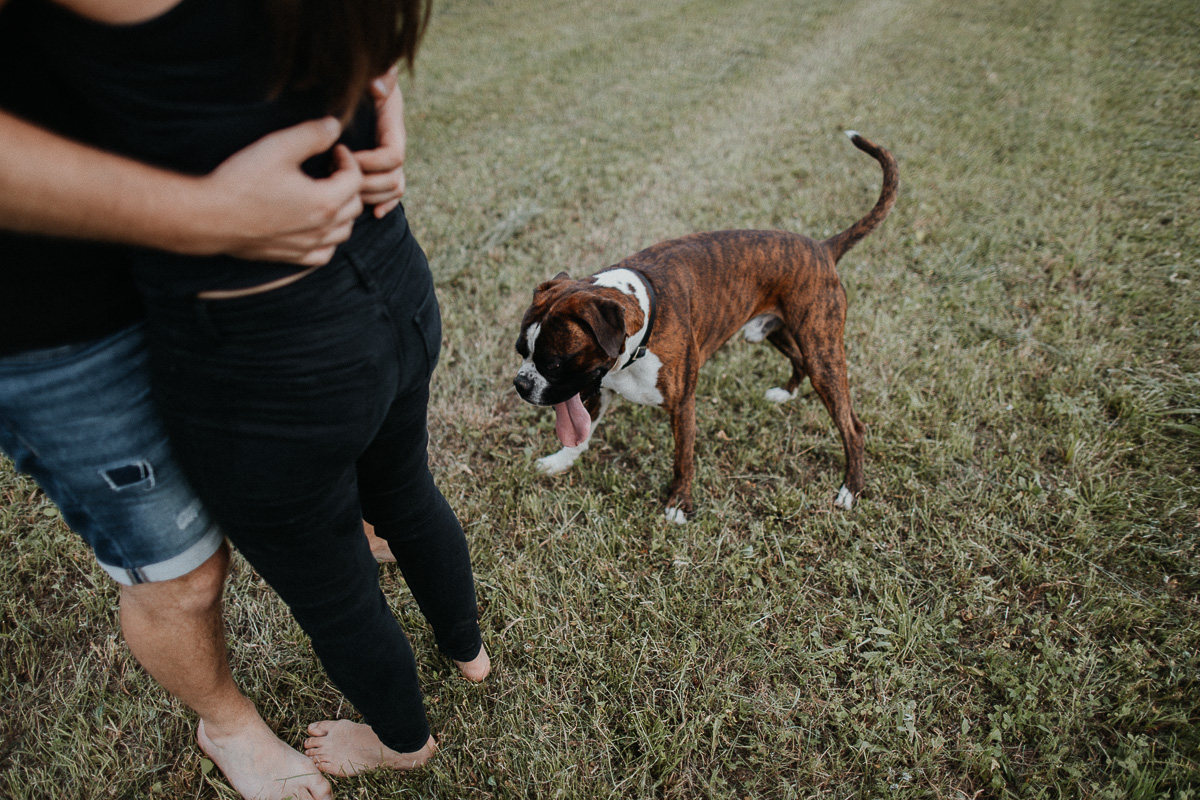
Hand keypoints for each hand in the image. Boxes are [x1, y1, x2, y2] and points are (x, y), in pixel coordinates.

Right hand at [200, 117, 363, 264]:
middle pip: (355, 206)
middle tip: (330, 168)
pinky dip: (328, 239)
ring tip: (326, 193)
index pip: (355, 179)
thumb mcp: (278, 147)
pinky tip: (315, 225)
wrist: (210, 217)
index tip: (334, 150)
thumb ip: (312, 135)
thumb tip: (335, 126)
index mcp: (325, 201)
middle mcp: (322, 228)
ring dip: (342, 211)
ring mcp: (308, 246)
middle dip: (349, 184)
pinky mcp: (292, 257)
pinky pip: (324, 253)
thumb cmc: (242, 180)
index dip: (348, 160)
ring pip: (344, 232)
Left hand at [354, 66, 406, 217]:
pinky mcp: (380, 169)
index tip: (343, 155)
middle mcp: (394, 143)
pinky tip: (375, 213)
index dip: (371, 162)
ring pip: (394, 188)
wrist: (349, 82)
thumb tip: (378, 86)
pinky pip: (393, 194)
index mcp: (391, 125)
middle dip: (367, 182)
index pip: (393, 156)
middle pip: (395, 177)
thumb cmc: (353, 77)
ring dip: (371, 195)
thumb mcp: (363, 73)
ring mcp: (389, 158)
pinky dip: (386, 205)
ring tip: (341, 186)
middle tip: (335, 175)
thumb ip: (375, 77)